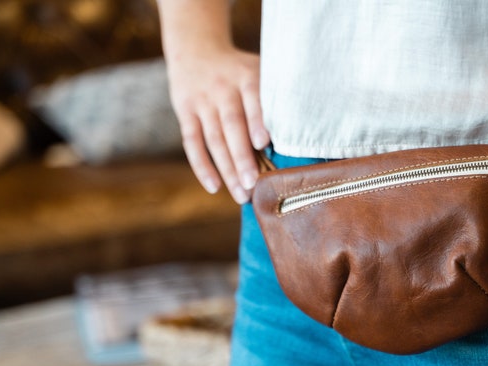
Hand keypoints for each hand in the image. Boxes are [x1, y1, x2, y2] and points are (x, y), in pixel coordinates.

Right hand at [165, 44, 269, 201]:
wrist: (197, 50)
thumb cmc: (240, 71)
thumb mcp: (259, 70)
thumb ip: (275, 96)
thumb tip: (303, 131)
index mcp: (246, 76)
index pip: (252, 99)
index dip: (257, 121)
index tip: (264, 144)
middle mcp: (222, 88)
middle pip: (231, 126)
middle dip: (242, 157)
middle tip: (253, 184)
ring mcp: (202, 101)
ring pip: (213, 139)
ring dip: (227, 169)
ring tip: (241, 194)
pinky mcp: (185, 112)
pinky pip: (192, 143)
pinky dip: (202, 166)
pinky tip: (214, 187)